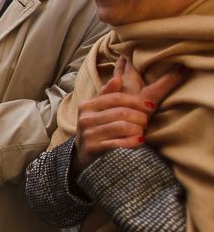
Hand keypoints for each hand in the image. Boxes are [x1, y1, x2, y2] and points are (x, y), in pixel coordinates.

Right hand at [73, 56, 186, 170]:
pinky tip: (140, 141)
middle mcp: (85, 118)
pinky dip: (132, 142)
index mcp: (87, 105)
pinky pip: (117, 143)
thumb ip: (107, 94)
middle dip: (139, 117)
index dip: (136, 101)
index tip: (151, 106)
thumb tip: (118, 77)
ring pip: (121, 126)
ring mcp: (88, 134)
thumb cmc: (96, 128)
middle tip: (147, 122)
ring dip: (137, 129)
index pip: (116, 98)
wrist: (82, 153)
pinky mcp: (93, 148)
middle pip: (120, 112)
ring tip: (142, 131)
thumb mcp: (97, 109)